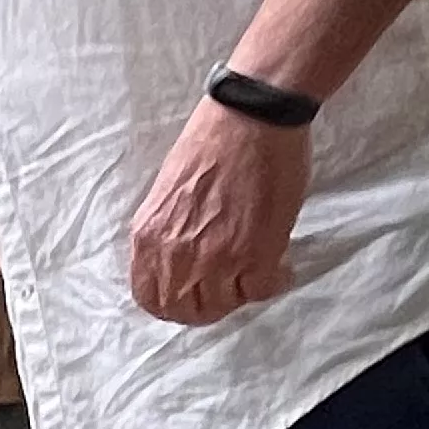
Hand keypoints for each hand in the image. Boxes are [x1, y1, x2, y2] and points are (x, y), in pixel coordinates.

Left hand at [128, 99, 307, 326]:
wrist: (250, 117)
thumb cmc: (210, 144)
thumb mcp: (166, 194)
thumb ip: (166, 233)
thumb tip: (175, 263)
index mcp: (150, 238)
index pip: (150, 299)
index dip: (173, 304)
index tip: (192, 294)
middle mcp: (177, 255)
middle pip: (186, 311)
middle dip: (207, 305)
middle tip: (228, 288)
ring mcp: (217, 259)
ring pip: (223, 307)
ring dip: (240, 294)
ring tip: (254, 273)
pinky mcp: (256, 254)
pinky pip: (260, 292)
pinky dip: (272, 283)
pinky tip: (278, 267)